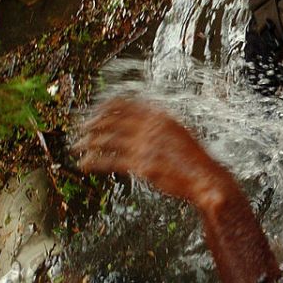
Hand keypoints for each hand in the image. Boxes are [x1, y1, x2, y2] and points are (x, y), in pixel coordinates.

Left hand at [74, 98, 234, 212]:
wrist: (206, 178)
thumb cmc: (192, 158)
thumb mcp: (177, 132)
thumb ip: (157, 125)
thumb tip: (138, 121)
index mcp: (159, 115)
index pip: (124, 103)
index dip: (105, 107)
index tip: (94, 112)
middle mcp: (150, 126)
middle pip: (111, 120)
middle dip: (92, 124)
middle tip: (81, 129)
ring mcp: (145, 145)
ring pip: (107, 140)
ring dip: (87, 142)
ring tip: (77, 147)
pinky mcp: (141, 165)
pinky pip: (110, 161)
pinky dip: (94, 161)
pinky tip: (85, 164)